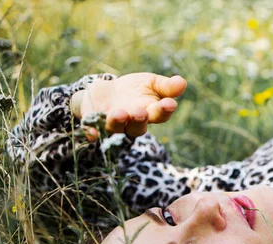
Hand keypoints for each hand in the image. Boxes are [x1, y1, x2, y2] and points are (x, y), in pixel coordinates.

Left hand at [72, 73, 186, 139]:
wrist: (105, 92)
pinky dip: (92, 132)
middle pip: (138, 127)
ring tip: (120, 113)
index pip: (160, 115)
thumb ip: (166, 86)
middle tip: (140, 112)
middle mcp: (132, 123)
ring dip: (118, 122)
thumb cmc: (134, 90)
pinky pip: (93, 130)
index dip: (165, 110)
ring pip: (117, 128)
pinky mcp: (94, 122)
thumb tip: (182, 82)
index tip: (169, 103)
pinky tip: (91, 131)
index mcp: (150, 113)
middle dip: (139, 119)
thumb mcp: (151, 83)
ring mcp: (113, 124)